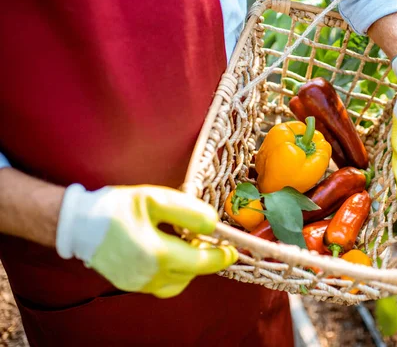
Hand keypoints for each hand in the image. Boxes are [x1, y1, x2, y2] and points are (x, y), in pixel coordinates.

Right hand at [56, 184, 237, 297]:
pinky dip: (173, 271)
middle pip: (192, 273)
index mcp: (158, 254)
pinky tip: (167, 251)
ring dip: (189, 266)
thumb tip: (213, 224)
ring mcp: (139, 284)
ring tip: (184, 243)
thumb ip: (188, 211)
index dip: (221, 256)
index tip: (232, 249)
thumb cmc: (115, 208)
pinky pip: (162, 284)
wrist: (77, 224)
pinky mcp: (130, 285)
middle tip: (205, 238)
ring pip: (178, 282)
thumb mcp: (154, 199)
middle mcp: (150, 276)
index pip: (202, 262)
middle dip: (204, 258)